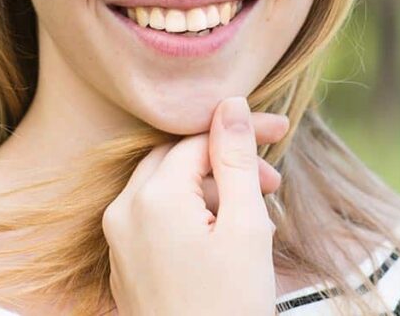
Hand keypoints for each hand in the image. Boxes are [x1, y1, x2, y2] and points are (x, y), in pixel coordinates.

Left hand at [102, 97, 289, 315]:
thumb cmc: (230, 306)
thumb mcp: (245, 227)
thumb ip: (236, 159)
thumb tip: (230, 104)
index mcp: (152, 198)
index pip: (198, 139)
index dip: (241, 131)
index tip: (281, 132)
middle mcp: (123, 212)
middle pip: (177, 160)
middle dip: (225, 162)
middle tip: (271, 182)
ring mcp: (118, 241)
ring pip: (166, 188)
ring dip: (210, 190)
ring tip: (253, 219)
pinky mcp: (123, 265)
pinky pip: (155, 219)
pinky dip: (190, 215)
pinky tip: (224, 239)